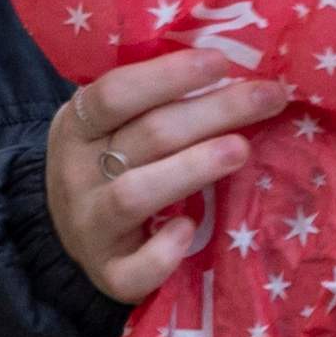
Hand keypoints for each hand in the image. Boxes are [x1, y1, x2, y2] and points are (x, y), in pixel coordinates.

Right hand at [42, 43, 284, 310]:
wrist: (68, 235)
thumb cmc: (110, 164)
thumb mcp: (112, 126)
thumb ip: (155, 102)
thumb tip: (238, 71)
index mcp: (76, 127)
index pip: (115, 92)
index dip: (169, 75)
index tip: (222, 61)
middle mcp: (75, 175)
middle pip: (147, 137)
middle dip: (214, 112)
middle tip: (267, 97)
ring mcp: (89, 227)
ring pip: (135, 195)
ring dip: (193, 168)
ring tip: (240, 149)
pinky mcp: (108, 275)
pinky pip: (133, 269)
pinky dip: (162, 252)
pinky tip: (188, 230)